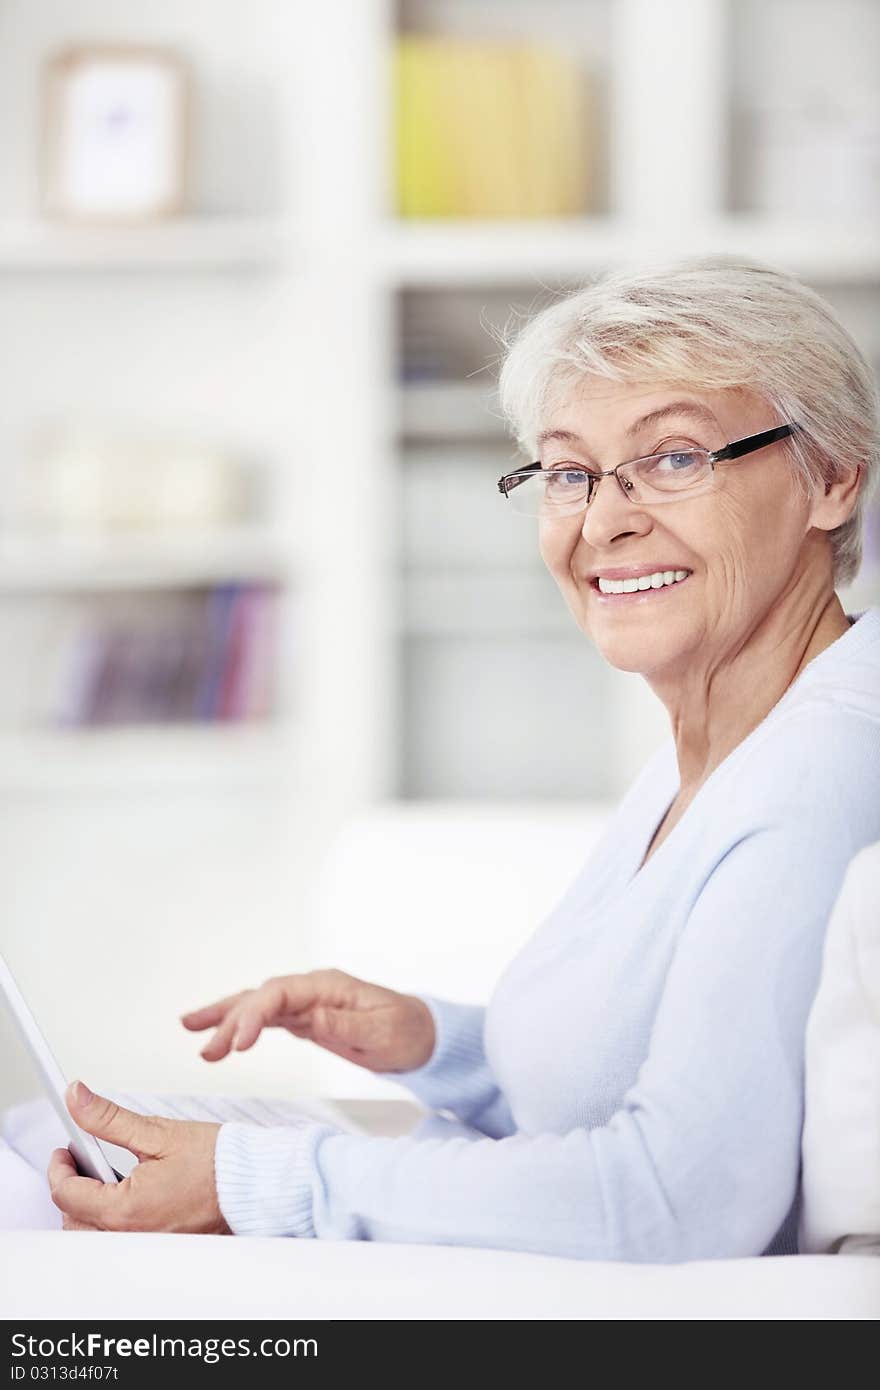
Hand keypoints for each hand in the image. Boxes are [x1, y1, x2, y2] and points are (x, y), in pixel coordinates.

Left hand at [48, 1081, 229, 1234]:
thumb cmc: (214, 1160)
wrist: (251, 1182)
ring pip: (92, 1231)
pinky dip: (109, 1216)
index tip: (65, 1147)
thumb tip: (77, 1098)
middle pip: (74, 1218)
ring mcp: (143, 1242)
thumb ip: (109, 1118)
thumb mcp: (157, 1132)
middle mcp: (131, 1234)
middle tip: (82, 1157)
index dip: (60, 1165)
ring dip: (88, 1204)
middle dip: (71, 1186)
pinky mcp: (155, 1243)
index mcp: (126, 1208)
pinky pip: (117, 1236)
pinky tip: (127, 1190)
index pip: (66, 1193)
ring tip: (106, 1173)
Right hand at [181, 968, 435, 1073]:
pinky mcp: (305, 1020)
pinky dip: (241, 1026)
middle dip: (231, 1020)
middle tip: (207, 1050)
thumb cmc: (408, 1032)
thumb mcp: (383, 1033)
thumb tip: (312, 1018)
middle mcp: (313, 990)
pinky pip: (266, 1019)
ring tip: (190, 1030)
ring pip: (257, 1006)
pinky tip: (219, 1036)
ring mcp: (307, 1003)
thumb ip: (347, 1026)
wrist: (423, 1038)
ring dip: (226, 1019)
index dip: (255, 1014)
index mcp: (329, 987)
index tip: (240, 1043)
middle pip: (261, 997)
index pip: (280, 994)